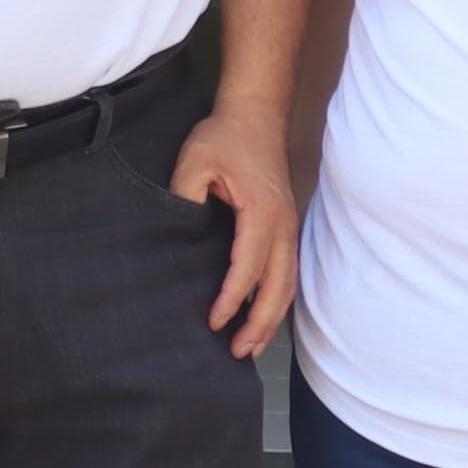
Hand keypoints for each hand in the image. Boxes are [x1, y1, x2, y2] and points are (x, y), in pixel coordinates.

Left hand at [171, 99, 299, 361]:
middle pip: (278, 286)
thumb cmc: (224, 137)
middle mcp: (283, 224)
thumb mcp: (194, 161)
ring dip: (271, 318)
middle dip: (259, 323)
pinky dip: (276, 300)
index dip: (231, 298)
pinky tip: (262, 319)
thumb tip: (179, 235)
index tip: (213, 321)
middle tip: (236, 353)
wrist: (256, 114)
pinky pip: (287, 272)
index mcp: (261, 211)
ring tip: (251, 348)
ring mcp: (289, 226)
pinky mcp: (286, 227)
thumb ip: (184, 199)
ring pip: (288, 284)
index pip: (248, 266)